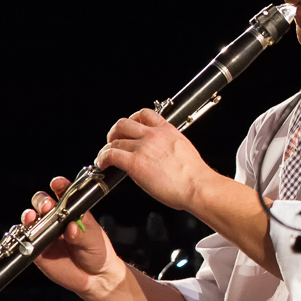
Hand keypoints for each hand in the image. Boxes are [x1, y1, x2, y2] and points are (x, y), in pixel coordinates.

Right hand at [22, 176, 126, 296]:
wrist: (95, 278)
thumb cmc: (98, 253)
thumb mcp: (93, 240)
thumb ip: (81, 234)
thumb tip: (71, 228)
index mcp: (72, 210)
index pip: (63, 192)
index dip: (59, 185)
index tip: (57, 183)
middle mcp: (56, 219)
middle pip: (42, 202)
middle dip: (42, 201)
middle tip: (48, 206)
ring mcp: (45, 233)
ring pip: (31, 218)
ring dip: (29, 215)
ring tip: (33, 217)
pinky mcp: (37, 250)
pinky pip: (26, 240)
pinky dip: (24, 235)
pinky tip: (27, 233)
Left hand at [95, 108, 218, 212]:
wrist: (197, 186)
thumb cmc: (195, 176)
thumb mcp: (183, 150)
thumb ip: (168, 146)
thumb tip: (159, 155)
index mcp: (167, 130)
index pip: (145, 114)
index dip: (132, 120)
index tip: (129, 129)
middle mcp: (154, 135)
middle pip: (124, 123)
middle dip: (115, 132)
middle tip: (113, 142)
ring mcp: (143, 147)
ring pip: (115, 141)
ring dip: (107, 149)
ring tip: (105, 158)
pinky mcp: (135, 163)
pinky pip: (111, 154)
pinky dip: (103, 158)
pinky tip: (103, 165)